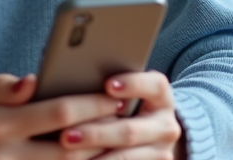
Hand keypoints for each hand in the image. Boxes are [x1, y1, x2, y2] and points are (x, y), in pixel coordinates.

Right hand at [0, 70, 119, 159]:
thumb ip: (1, 85)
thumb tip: (31, 81)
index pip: (56, 114)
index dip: (90, 105)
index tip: (114, 96)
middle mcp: (6, 156)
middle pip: (69, 150)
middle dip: (101, 134)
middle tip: (125, 120)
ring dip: (94, 158)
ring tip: (117, 142)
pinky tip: (91, 159)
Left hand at [54, 71, 183, 159]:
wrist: (149, 137)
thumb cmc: (122, 105)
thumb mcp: (122, 92)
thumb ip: (105, 87)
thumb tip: (71, 80)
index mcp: (160, 95)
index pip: (154, 86)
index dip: (132, 84)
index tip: (108, 86)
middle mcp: (165, 124)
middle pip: (130, 131)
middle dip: (96, 134)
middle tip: (67, 135)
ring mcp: (162, 152)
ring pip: (126, 156)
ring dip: (96, 157)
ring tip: (69, 153)